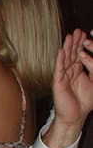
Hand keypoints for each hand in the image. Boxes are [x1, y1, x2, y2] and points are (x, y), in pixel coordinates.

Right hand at [44, 29, 92, 147]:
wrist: (75, 116)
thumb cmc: (83, 102)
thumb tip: (91, 58)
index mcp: (77, 72)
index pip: (79, 55)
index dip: (81, 45)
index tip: (85, 34)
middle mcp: (70, 72)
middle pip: (72, 54)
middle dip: (75, 42)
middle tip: (78, 31)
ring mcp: (63, 76)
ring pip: (66, 59)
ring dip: (67, 48)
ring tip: (69, 36)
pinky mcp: (58, 82)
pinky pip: (59, 69)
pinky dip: (60, 60)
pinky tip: (61, 51)